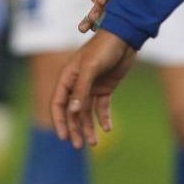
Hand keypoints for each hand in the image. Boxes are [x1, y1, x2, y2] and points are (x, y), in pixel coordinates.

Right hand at [50, 30, 135, 148]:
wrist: (125, 38)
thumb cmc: (104, 48)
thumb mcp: (91, 68)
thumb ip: (81, 89)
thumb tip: (72, 111)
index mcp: (68, 77)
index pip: (58, 103)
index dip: (59, 120)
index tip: (63, 137)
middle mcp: (77, 83)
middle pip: (72, 111)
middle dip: (74, 129)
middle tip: (79, 146)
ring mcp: (91, 86)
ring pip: (86, 112)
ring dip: (88, 127)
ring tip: (93, 143)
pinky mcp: (105, 88)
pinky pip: (101, 107)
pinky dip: (103, 118)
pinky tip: (107, 129)